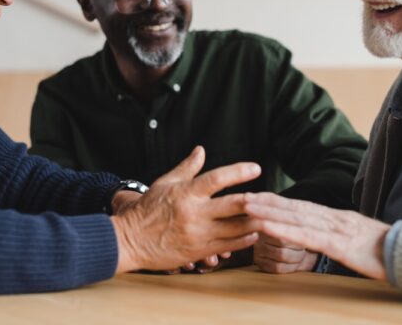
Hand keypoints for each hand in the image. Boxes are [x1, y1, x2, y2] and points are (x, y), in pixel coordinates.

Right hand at [111, 146, 260, 272]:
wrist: (130, 240)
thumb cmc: (147, 209)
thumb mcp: (165, 183)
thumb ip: (187, 167)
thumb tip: (201, 150)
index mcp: (186, 193)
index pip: (217, 178)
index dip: (239, 172)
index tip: (256, 168)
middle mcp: (195, 213)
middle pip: (234, 205)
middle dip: (255, 200)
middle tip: (271, 196)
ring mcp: (198, 234)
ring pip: (236, 228)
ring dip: (255, 222)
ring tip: (269, 215)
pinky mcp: (199, 251)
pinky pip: (228, 246)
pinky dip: (244, 240)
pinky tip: (254, 234)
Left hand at [245, 192, 389, 279]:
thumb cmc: (386, 252)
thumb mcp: (358, 241)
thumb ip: (340, 237)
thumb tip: (325, 238)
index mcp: (336, 218)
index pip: (301, 207)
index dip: (277, 201)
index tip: (256, 196)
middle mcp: (333, 218)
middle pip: (293, 208)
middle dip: (266, 202)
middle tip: (241, 197)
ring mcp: (336, 229)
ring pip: (296, 218)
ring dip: (269, 212)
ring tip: (247, 207)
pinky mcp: (339, 244)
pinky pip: (307, 236)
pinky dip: (284, 230)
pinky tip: (267, 227)